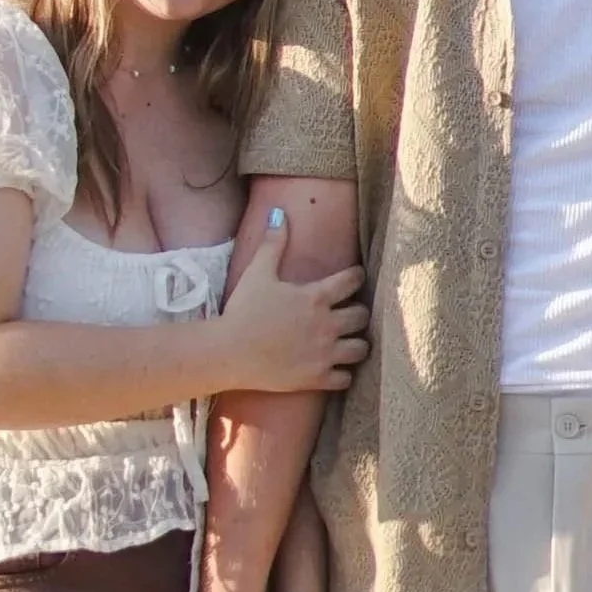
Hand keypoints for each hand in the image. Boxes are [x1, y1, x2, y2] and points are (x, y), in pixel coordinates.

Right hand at [216, 208, 368, 394]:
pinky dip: (344, 373)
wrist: (228, 352)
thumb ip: (274, 243)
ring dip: (358, 344)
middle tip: (351, 312)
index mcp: (315, 297)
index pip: (352, 280)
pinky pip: (346, 379)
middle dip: (359, 312)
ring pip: (361, 349)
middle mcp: (326, 325)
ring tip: (349, 341)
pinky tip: (335, 368)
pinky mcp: (316, 378)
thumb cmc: (242, 310)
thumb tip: (279, 212)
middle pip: (363, 316)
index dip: (356, 276)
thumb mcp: (257, 272)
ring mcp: (323, 354)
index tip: (354, 277)